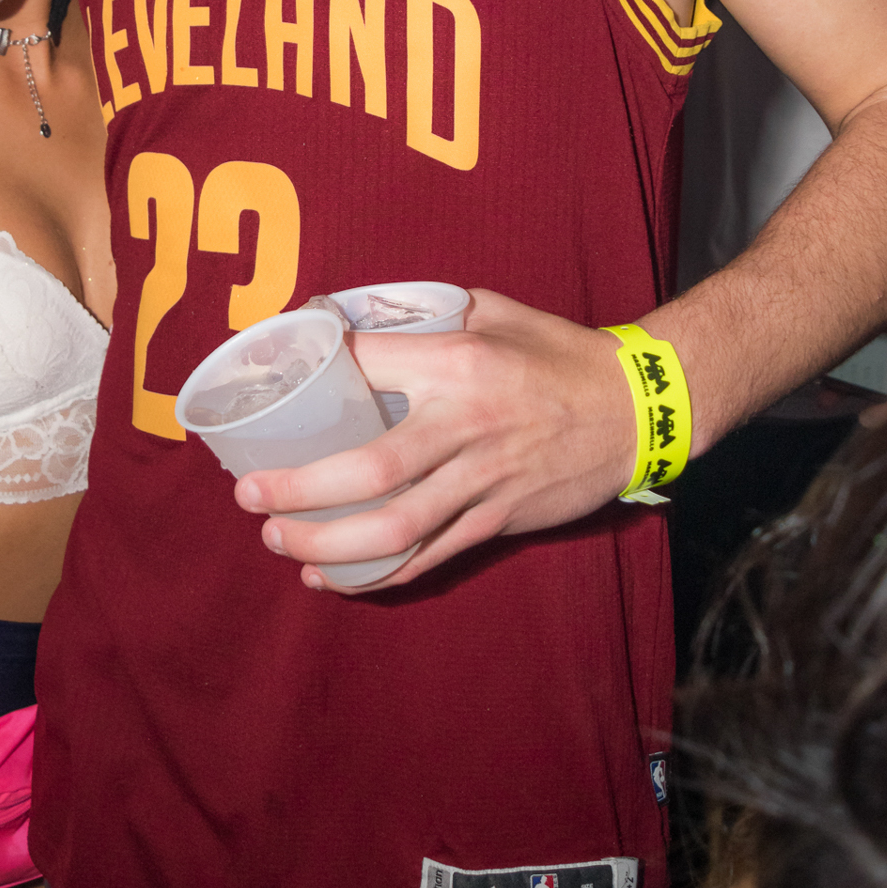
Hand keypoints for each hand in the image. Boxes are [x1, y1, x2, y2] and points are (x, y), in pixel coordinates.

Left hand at [232, 290, 636, 591]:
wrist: (638, 407)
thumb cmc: (558, 353)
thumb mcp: (492, 310)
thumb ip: (426, 316)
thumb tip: (350, 319)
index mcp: (459, 363)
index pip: (365, 366)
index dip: (312, 374)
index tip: (270, 392)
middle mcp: (466, 425)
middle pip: (369, 470)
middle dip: (299, 489)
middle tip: (248, 496)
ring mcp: (484, 481)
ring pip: (396, 527)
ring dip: (327, 542)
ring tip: (277, 540)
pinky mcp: (499, 520)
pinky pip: (429, 555)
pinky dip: (377, 574)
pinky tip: (332, 577)